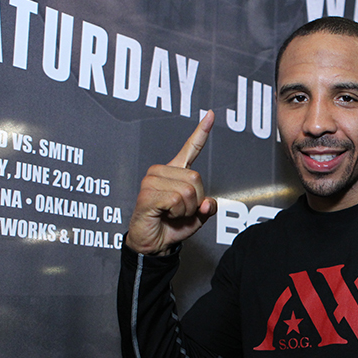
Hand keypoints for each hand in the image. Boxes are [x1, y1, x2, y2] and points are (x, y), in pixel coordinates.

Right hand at [126, 110, 217, 255]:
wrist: (153, 243)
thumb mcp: (197, 217)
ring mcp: (152, 181)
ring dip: (186, 209)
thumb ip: (207, 207)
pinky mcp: (147, 194)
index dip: (200, 132)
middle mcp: (161, 172)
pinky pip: (176, 200)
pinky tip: (165, 214)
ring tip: (171, 213)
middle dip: (196, 201)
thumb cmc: (172, 226)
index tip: (210, 115)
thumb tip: (209, 203)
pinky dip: (177, 213)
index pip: (189, 149)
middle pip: (196, 178)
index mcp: (175, 172)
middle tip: (181, 211)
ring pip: (188, 191)